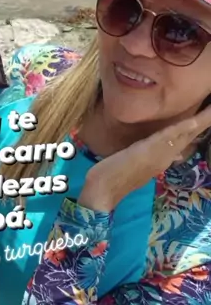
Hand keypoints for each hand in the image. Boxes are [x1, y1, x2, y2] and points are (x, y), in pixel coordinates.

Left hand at [78, 103, 210, 211]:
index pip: (185, 138)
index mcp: (163, 156)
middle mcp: (165, 156)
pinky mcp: (148, 151)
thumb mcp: (138, 161)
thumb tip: (172, 152)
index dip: (198, 127)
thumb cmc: (116, 173)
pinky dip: (182, 129)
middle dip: (206, 121)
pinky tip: (193, 121)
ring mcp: (158, 155)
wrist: (104, 190)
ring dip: (201, 122)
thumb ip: (154, 155)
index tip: (209, 114)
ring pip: (184, 136)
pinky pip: (168, 138)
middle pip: (191, 135)